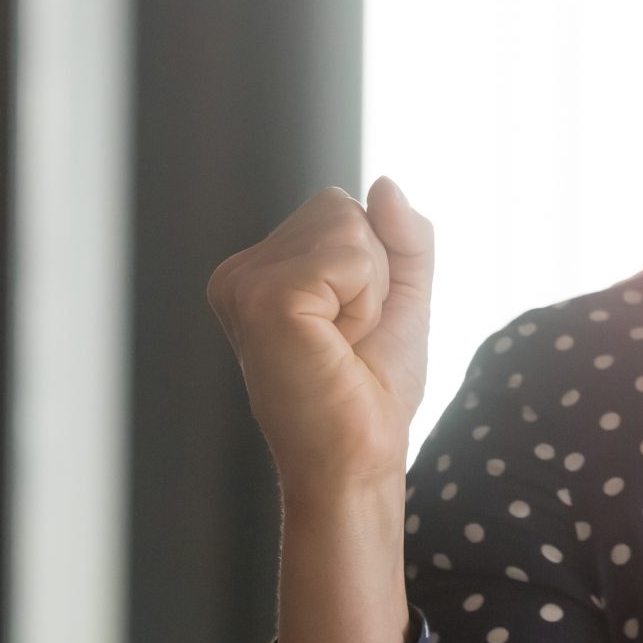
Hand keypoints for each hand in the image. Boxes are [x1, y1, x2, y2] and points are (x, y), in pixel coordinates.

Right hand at [206, 178, 435, 497]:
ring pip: (349, 225)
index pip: (340, 208)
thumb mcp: (401, 298)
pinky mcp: (263, 297)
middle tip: (348, 339)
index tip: (351, 327)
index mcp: (261, 270)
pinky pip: (351, 257)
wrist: (358, 459)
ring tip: (341, 343)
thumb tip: (383, 183)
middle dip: (375, 272)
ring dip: (371, 290)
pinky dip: (366, 302)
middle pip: (342, 207)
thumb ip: (402, 237)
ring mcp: (244, 282)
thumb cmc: (372, 390)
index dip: (374, 265)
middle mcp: (240, 272)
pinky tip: (336, 344)